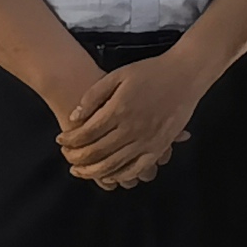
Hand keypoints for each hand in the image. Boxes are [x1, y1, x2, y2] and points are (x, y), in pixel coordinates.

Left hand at [63, 54, 204, 188]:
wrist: (186, 74)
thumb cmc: (151, 71)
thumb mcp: (118, 75)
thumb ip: (94, 96)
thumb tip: (75, 117)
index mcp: (119, 109)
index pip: (86, 133)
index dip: (69, 140)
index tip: (60, 140)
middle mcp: (132, 128)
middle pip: (97, 152)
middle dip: (77, 158)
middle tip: (68, 158)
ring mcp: (147, 140)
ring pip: (114, 165)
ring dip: (93, 171)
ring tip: (81, 171)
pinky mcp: (159, 147)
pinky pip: (137, 168)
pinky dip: (121, 175)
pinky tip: (110, 176)